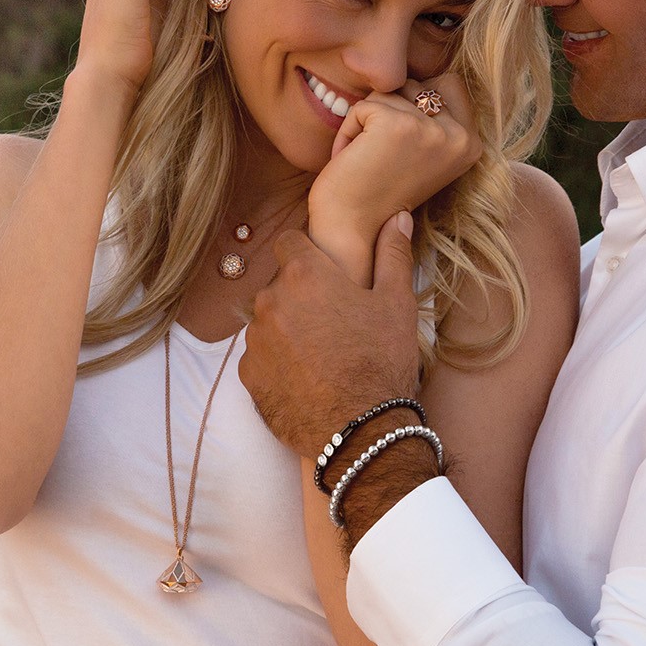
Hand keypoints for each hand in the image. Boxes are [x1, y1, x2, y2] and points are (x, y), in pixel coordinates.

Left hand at [240, 212, 423, 458]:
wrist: (360, 430)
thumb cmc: (382, 360)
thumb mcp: (396, 303)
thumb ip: (392, 253)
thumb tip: (397, 216)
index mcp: (303, 274)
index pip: (288, 242)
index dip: (306, 253)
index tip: (324, 273)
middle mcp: (269, 301)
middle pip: (279, 285)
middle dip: (299, 296)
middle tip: (332, 322)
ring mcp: (254, 340)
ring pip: (267, 322)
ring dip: (286, 329)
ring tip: (320, 355)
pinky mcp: (248, 376)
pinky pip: (260, 357)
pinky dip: (277, 362)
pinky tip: (306, 378)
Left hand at [308, 71, 482, 248]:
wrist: (354, 232)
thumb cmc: (382, 194)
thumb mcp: (426, 153)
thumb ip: (437, 119)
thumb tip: (421, 78)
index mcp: (472, 144)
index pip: (449, 83)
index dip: (415, 105)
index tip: (401, 148)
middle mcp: (459, 135)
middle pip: (417, 83)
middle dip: (392, 110)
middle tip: (384, 156)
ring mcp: (429, 129)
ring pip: (388, 93)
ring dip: (367, 123)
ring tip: (368, 161)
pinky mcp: (394, 124)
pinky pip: (361, 106)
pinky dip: (348, 132)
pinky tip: (353, 161)